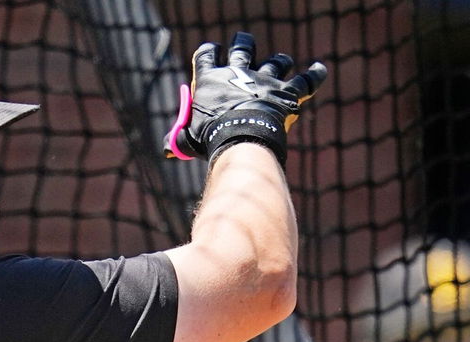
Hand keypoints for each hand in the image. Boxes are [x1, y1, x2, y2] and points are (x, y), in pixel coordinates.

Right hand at [163, 31, 326, 163]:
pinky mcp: (286, 92)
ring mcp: (265, 80)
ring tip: (279, 61)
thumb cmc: (210, 138)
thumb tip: (168, 150)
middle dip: (243, 44)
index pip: (206, 55)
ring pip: (275, 62)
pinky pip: (305, 81)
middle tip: (243, 43)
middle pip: (242, 49)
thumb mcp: (188, 140)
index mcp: (210, 80)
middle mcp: (238, 73)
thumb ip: (179, 140)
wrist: (241, 136)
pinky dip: (314, 74)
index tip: (210, 52)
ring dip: (278, 61)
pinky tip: (320, 68)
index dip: (208, 52)